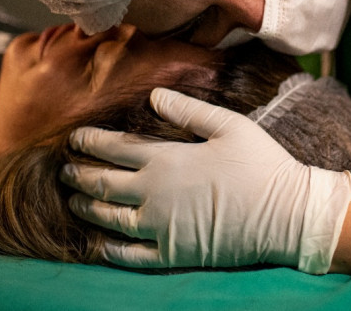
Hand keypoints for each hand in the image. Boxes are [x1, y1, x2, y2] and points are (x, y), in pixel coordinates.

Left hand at [60, 88, 350, 272]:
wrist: (286, 214)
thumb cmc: (261, 163)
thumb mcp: (228, 125)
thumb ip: (187, 110)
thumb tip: (153, 95)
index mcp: (166, 160)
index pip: (114, 149)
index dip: (89, 142)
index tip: (73, 138)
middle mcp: (154, 195)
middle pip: (103, 184)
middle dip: (78, 174)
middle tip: (64, 169)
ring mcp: (160, 229)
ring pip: (108, 219)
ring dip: (86, 207)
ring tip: (73, 200)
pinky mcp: (172, 255)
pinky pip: (129, 255)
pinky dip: (108, 249)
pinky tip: (98, 242)